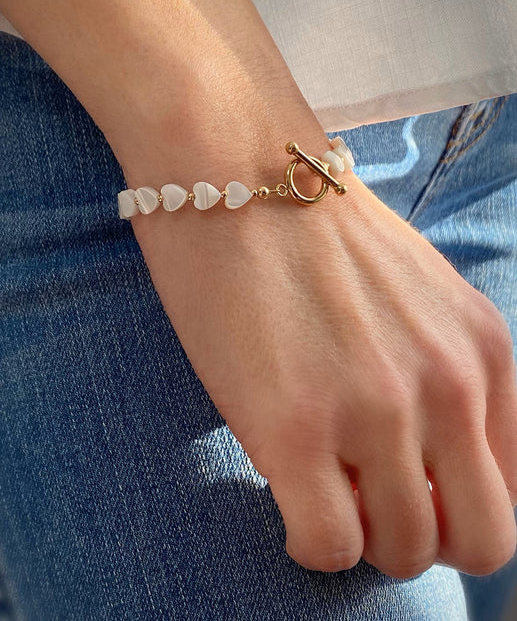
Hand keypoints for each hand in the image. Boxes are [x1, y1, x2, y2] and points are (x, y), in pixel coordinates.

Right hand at [130, 156, 516, 578]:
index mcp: (484, 351)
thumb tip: (422, 460)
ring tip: (318, 483)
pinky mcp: (294, 429)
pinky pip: (327, 548)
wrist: (234, 168)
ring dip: (362, 534)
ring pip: (403, 554)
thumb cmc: (311, 228)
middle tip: (367, 498)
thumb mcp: (417, 296)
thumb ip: (441, 375)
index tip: (405, 486)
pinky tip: (282, 483)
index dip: (456, 505)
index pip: (515, 490)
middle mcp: (448, 385)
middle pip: (480, 542)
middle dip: (425, 536)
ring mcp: (375, 410)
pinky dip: (309, 541)